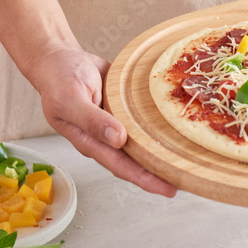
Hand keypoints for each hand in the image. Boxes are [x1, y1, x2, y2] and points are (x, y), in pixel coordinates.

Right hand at [31, 47, 177, 197]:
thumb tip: (118, 139)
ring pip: (142, 142)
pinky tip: (175, 130)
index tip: (168, 188)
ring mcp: (116, 123)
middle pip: (136, 160)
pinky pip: (143, 121)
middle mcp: (105, 137)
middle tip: (188, 179)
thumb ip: (91, 119)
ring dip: (162, 151)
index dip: (144, 178)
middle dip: (160, 172)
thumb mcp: (70, 99)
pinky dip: (158, 126)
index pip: (121, 165)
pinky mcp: (124, 109)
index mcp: (90, 141)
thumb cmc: (58, 80)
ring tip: (188, 160)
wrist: (59, 58)